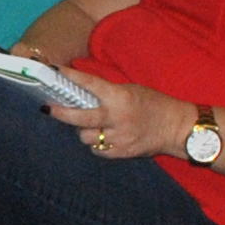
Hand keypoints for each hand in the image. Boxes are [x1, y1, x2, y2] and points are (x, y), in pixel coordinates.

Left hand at [52, 72, 178, 158]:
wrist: (177, 128)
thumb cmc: (155, 105)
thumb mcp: (131, 91)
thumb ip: (107, 93)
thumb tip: (81, 90)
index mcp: (120, 98)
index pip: (90, 84)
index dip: (71, 77)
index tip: (55, 71)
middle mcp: (117, 118)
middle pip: (80, 118)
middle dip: (60, 113)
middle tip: (47, 108)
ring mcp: (119, 138)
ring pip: (85, 136)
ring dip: (83, 130)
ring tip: (90, 125)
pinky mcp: (122, 153)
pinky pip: (98, 150)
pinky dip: (97, 144)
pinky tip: (103, 137)